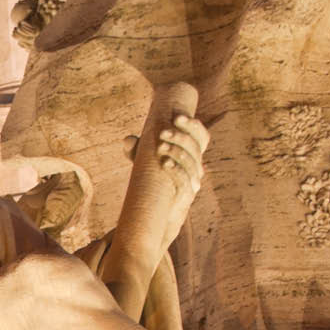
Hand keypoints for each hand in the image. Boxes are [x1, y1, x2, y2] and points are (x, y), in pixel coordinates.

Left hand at [125, 113, 209, 248]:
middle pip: (196, 146)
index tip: (177, 116)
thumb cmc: (154, 182)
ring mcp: (193, 181)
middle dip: (180, 136)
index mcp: (192, 154)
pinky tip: (164, 163)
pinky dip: (175, 170)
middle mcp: (197, 166)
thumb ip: (137, 151)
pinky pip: (185, 180)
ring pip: (192, 162)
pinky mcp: (185, 196)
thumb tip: (128, 140)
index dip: (193, 125)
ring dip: (177, 151)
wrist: (159, 213)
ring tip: (161, 146)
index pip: (201, 135)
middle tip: (163, 132)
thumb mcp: (145, 163)